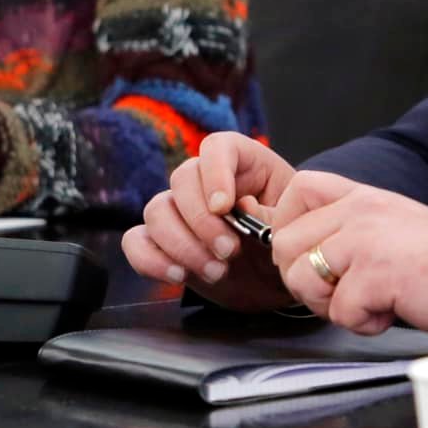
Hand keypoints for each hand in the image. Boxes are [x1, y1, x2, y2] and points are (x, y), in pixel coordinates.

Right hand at [122, 132, 297, 311]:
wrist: (277, 280)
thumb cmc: (287, 241)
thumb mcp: (292, 225)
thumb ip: (271, 214)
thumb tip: (242, 206)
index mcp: (243, 162)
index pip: (216, 147)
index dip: (215, 172)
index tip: (225, 207)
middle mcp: (205, 181)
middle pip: (182, 179)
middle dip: (202, 220)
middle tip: (229, 251)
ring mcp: (180, 212)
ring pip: (156, 210)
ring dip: (182, 244)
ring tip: (216, 270)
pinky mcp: (163, 243)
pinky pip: (136, 241)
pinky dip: (150, 260)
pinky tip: (179, 276)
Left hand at [266, 172, 427, 346]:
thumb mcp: (396, 227)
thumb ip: (352, 228)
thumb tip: (300, 245)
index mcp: (366, 196)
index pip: (296, 191)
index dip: (288, 227)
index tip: (311, 255)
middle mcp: (362, 210)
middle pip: (285, 244)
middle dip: (306, 281)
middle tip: (347, 290)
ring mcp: (367, 239)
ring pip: (302, 278)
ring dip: (332, 304)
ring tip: (373, 301)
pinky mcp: (377, 274)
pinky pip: (339, 311)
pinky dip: (364, 324)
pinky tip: (394, 310)